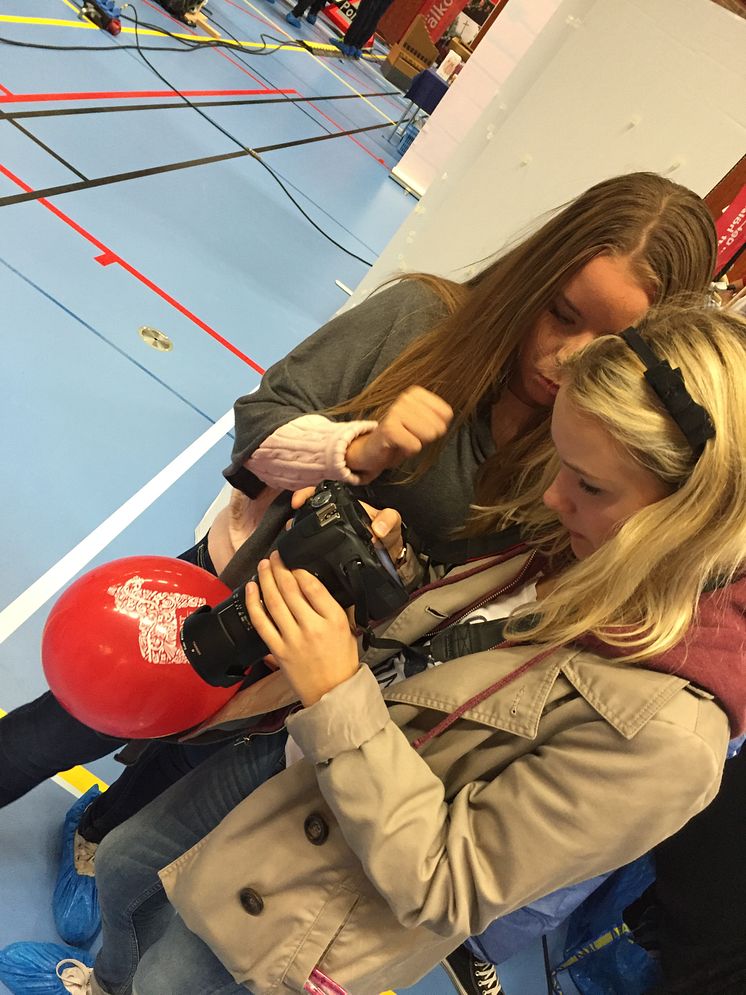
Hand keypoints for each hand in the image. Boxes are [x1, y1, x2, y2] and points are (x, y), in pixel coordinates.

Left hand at [245, 551, 358, 706]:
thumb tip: (310, 583)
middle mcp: (312, 627)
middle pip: (290, 590)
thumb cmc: (341, 660)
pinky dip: (253, 604)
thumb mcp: (348, 627)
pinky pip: (261, 623)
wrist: (332, 691)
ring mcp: (292, 639)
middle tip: (274, 556)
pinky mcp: (278, 650)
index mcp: (333, 619)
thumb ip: (331, 605)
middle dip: (279, 568)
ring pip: (273, 602)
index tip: (293, 562)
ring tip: (263, 566)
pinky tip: (250, 589)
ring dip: (265, 579)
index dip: (299, 570)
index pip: (313, 586)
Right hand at [291, 489, 404, 564]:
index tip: (297, 501)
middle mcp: (334, 518)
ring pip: (306, 530)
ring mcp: (329, 535)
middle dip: (296, 516)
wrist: (388, 557)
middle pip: (307, 512)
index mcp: (345, 506)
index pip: (320, 494)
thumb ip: (388, 520)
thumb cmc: (387, 534)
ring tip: (291, 538)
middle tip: (291, 525)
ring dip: (296, 533)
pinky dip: (303, 551)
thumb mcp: (391, 523)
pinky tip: (297, 555)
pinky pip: (311, 549)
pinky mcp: (327, 553)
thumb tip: (378, 530)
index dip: (306, 494)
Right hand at [344, 387, 452, 481]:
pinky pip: (415, 446)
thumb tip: (447, 417)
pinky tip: (397, 445)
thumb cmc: (401, 437)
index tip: (419, 428)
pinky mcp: (389, 428)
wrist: (372, 449)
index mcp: (416, 393)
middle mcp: (405, 398)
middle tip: (409, 436)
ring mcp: (396, 411)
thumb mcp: (424, 425)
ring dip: (416, 444)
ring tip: (403, 440)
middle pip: (438, 427)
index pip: (447, 414)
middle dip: (426, 437)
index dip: (437, 427)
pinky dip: (408, 451)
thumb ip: (440, 418)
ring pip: (428, 435)